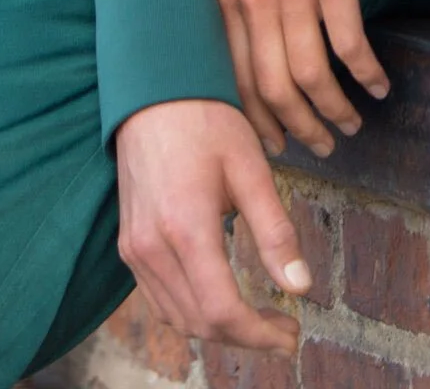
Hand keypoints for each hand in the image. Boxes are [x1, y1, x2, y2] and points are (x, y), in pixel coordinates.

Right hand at [114, 97, 309, 354]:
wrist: (154, 91)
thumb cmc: (207, 120)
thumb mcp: (251, 167)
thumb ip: (275, 230)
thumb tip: (301, 287)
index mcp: (186, 228)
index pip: (222, 310)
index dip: (260, 334)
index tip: (292, 334)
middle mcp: (152, 247)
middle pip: (200, 322)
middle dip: (246, 337)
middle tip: (286, 329)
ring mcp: (134, 249)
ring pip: (178, 317)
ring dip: (219, 328)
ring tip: (261, 319)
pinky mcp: (128, 244)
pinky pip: (159, 298)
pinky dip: (193, 310)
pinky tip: (223, 298)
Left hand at [219, 0, 401, 155]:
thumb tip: (262, 54)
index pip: (234, 79)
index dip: (257, 121)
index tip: (278, 143)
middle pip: (272, 88)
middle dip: (299, 128)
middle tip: (323, 145)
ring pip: (310, 75)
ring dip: (335, 110)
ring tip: (354, 122)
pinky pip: (349, 46)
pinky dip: (366, 74)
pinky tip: (379, 85)